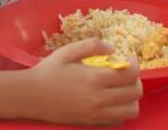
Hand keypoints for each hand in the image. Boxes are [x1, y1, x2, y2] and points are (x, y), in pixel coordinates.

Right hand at [24, 38, 141, 124]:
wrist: (31, 96)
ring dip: (132, 98)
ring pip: (131, 110)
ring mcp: (96, 114)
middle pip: (135, 93)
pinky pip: (118, 119)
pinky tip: (111, 99)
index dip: (135, 65)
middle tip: (126, 73)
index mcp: (94, 78)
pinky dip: (121, 109)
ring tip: (121, 88)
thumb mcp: (68, 51)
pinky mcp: (92, 123)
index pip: (130, 74)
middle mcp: (99, 99)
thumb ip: (92, 45)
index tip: (128, 59)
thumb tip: (112, 47)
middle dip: (136, 80)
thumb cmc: (49, 71)